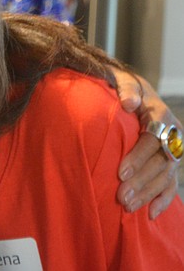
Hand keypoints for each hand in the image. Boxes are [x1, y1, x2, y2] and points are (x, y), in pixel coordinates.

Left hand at [115, 71, 180, 218]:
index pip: (152, 140)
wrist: (132, 91)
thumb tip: (128, 103)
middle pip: (160, 162)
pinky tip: (151, 214)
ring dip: (148, 193)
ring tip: (128, 206)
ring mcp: (173, 149)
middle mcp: (172, 133)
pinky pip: (171, 183)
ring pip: (165, 175)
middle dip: (141, 182)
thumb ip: (126, 88)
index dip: (138, 157)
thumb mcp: (122, 79)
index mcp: (160, 114)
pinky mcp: (170, 161)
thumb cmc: (122, 86)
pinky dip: (163, 199)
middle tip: (121, 197)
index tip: (119, 172)